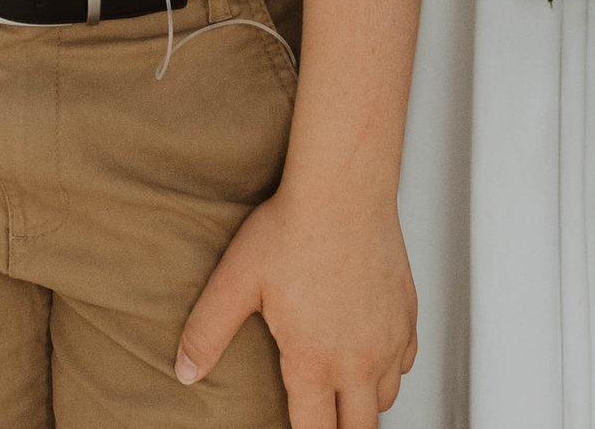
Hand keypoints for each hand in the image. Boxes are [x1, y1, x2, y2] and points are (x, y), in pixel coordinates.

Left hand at [177, 179, 416, 424]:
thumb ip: (208, 331)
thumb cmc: (292, 227)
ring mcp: (390, 341)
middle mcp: (360, 361)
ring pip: (385, 400)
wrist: (343, 188)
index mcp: (316, 362)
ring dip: (363, 402)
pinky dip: (388, 369)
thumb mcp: (237, 279)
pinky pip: (405, 364)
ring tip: (340, 390)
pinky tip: (368, 352)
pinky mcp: (408, 318)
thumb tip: (185, 369)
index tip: (293, 426)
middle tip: (321, 417)